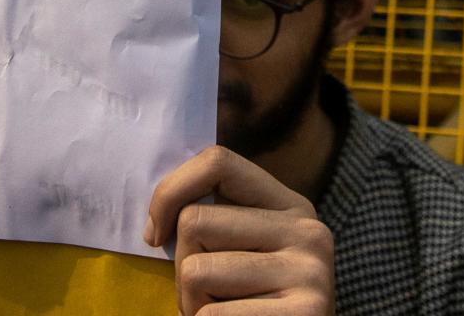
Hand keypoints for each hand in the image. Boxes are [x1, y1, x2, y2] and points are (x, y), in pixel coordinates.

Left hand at [146, 145, 334, 315]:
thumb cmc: (255, 308)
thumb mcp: (247, 254)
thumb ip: (219, 224)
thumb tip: (154, 227)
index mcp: (291, 206)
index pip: (217, 163)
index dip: (169, 192)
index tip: (155, 235)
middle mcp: (307, 231)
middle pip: (194, 221)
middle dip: (181, 267)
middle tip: (205, 297)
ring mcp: (310, 272)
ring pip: (195, 270)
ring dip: (191, 304)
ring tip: (220, 314)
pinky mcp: (306, 312)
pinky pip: (211, 314)